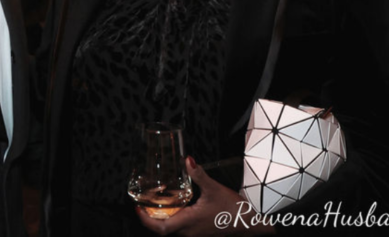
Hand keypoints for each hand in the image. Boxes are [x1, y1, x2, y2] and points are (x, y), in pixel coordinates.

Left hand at [136, 157, 273, 235]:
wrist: (252, 224)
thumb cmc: (234, 209)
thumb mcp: (214, 189)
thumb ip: (198, 174)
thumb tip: (187, 159)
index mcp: (189, 223)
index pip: (160, 228)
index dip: (145, 219)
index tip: (137, 207)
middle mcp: (189, 233)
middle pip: (162, 229)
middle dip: (150, 217)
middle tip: (143, 202)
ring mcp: (195, 235)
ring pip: (172, 230)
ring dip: (162, 218)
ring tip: (155, 203)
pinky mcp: (201, 234)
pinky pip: (181, 230)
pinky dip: (173, 219)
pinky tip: (176, 207)